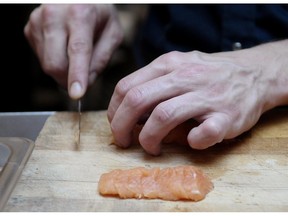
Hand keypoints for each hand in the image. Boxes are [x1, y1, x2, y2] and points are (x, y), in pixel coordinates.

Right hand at [24, 4, 122, 98]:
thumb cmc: (99, 14)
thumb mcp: (113, 33)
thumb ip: (102, 58)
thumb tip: (87, 82)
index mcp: (80, 14)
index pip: (78, 49)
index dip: (77, 74)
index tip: (76, 94)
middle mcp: (55, 15)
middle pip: (55, 63)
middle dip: (68, 79)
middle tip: (82, 79)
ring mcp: (38, 21)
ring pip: (47, 64)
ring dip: (63, 70)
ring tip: (74, 56)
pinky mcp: (29, 29)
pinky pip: (41, 59)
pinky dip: (55, 61)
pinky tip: (63, 49)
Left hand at [107, 42, 287, 154]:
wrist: (255, 74)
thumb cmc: (209, 74)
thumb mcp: (178, 67)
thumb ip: (153, 83)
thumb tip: (126, 110)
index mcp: (169, 64)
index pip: (127, 86)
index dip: (114, 110)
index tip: (116, 125)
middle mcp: (185, 76)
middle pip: (138, 100)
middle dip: (121, 127)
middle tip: (123, 142)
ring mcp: (207, 96)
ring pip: (163, 116)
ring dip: (149, 139)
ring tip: (152, 148)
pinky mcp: (227, 116)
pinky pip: (203, 134)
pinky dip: (193, 142)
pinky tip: (192, 141)